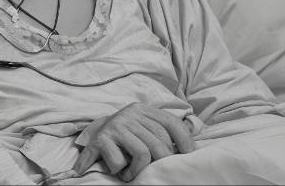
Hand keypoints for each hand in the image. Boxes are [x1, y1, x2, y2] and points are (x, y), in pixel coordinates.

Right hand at [73, 103, 194, 181]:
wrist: (90, 134)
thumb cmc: (124, 136)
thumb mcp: (144, 126)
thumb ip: (165, 129)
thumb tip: (193, 136)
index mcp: (143, 110)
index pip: (170, 122)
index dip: (184, 139)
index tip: (188, 154)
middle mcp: (130, 114)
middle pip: (159, 142)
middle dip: (161, 161)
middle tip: (153, 169)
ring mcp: (116, 126)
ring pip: (143, 153)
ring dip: (139, 170)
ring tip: (132, 173)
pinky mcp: (101, 139)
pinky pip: (120, 162)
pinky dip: (122, 171)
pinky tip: (120, 172)